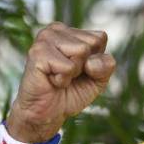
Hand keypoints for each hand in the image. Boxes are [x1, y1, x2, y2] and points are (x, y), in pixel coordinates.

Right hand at [6, 22, 115, 142]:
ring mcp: (44, 39)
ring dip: (72, 73)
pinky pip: (68, 66)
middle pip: (91, 44)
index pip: (100, 38)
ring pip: (81, 51)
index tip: (79, 70)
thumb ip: (106, 65)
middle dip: (84, 67)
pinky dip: (63, 80)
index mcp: (70, 31)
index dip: (95, 60)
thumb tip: (91, 62)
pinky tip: (50, 80)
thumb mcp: (99, 79)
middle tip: (66, 74)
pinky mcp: (37, 53)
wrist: (47, 113)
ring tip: (58, 76)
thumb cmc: (71, 92)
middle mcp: (55, 30)